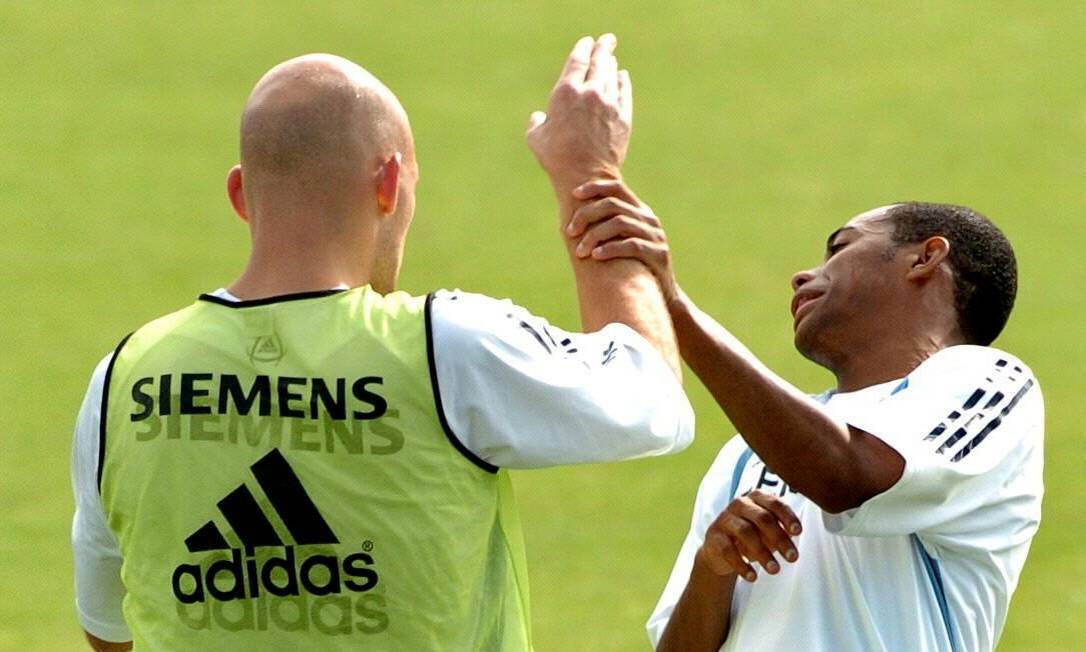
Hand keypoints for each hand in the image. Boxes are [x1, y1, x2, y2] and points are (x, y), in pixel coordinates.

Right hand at [526, 34, 631, 190]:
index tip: (587, 42)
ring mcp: (609, 103)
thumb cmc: (556, 158)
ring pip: (612, 75)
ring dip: (611, 64)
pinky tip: (621, 76)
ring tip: (610, 58)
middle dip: (603, 48)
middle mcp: (590, 92)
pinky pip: (624, 92)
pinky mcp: (623, 116)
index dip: (583, 48)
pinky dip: (623, 82)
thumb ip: (536, 122)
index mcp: (565, 92)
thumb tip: (539, 117)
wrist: (586, 176)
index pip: (577, 60)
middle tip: (607, 40)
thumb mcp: (536, 138)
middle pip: (599, 61)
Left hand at [566, 179, 679, 302]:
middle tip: (570, 232)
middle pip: (613, 205)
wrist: (659, 295)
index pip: (617, 188)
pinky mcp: (658, 254)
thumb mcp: (620, 242)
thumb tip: (572, 219)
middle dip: (587, 215)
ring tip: (579, 252)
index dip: (595, 187)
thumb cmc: (631, 267)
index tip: (574, 194)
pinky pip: (631, 245)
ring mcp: (655, 236)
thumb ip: (606, 227)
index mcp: (640, 211)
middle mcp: (649, 219)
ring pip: (620, 223)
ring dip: (594, 236)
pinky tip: (596, 256)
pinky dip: (611, 249)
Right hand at [697, 490, 801, 581]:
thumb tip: (793, 533)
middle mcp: (739, 504)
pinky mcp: (713, 536)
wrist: (720, 550)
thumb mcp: (769, 532)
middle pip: (762, 518)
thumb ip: (782, 530)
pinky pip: (728, 550)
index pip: (775, 503)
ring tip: (775, 570)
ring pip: (745, 532)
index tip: (798, 533)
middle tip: (793, 558)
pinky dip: (742, 565)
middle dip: (779, 538)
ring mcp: (724, 519)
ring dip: (763, 553)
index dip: (788, 517)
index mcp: (756, 498)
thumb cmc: (752, 536)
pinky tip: (753, 576)